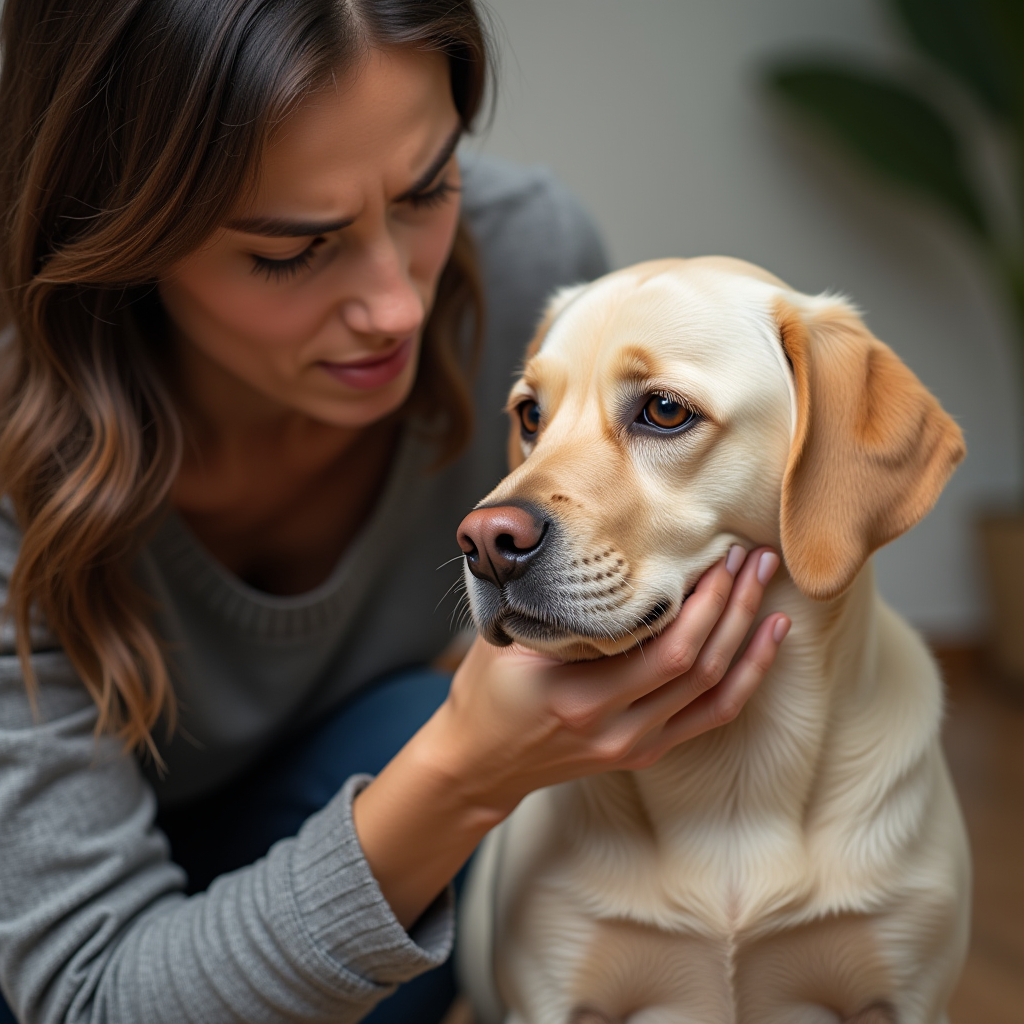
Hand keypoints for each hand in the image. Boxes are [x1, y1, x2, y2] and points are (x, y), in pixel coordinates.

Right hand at [435, 544, 788, 816]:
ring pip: (717, 693)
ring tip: (766, 587)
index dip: (704, 604)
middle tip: (753, 558)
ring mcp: (636, 745)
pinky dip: (746, 677)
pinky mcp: (646, 751)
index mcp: (581, 698)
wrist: (478, 763)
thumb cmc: (486, 691)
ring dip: (748, 637)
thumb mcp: (505, 638)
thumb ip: (549, 600)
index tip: (719, 555)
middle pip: (701, 667)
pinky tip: (765, 641)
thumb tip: (583, 537)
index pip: (667, 651)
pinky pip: (711, 715)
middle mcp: (617, 729)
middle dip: (734, 606)